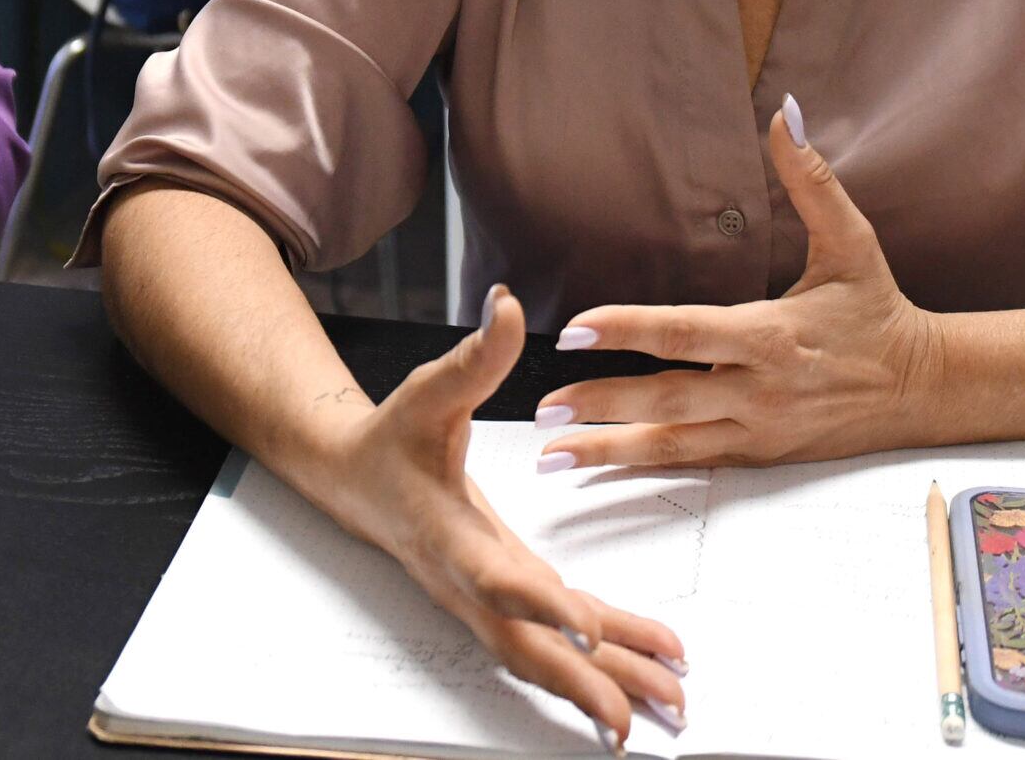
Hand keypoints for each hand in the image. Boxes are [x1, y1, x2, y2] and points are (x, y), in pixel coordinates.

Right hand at [318, 286, 689, 750]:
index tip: (589, 633)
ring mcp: (487, 601)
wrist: (353, 480)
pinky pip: (559, 642)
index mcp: (451, 538)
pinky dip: (608, 659)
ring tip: (672, 709)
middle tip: (637, 719)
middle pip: (528, 649)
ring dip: (607, 689)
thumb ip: (475, 355)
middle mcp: (469, 585)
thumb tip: (507, 305)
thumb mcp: (428, 390)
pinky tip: (656, 667)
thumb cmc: (392, 438)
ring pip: (547, 661)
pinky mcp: (507, 599)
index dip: (544, 608)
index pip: (500, 579)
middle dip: (584, 685)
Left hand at [538, 95, 943, 469]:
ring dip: (609, 448)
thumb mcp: (852, 242)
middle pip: (669, 398)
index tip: (575, 328)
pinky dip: (644, 465)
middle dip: (602, 401)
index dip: (627, 330)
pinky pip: (694, 463)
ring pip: (674, 444)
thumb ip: (812, 181)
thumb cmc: (879, 310)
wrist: (925, 388)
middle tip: (543, 402)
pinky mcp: (760, 454)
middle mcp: (760, 389)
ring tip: (552, 450)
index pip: (685, 333)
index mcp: (771, 335)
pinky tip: (601, 464)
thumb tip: (786, 115)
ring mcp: (758, 429)